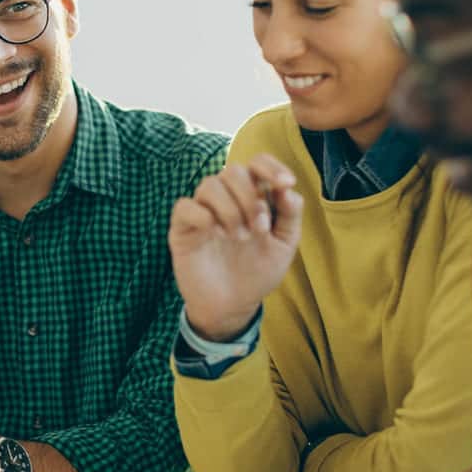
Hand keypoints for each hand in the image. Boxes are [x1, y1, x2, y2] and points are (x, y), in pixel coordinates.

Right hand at [168, 154, 303, 340]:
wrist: (232, 306)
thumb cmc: (257, 273)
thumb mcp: (283, 246)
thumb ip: (290, 216)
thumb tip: (288, 190)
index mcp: (251, 197)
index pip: (257, 164)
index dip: (271, 166)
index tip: (285, 183)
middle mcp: (226, 199)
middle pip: (233, 171)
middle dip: (250, 197)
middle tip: (258, 229)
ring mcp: (203, 211)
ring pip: (210, 184)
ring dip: (230, 209)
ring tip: (239, 237)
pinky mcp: (182, 228)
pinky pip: (185, 206)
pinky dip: (202, 216)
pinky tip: (213, 234)